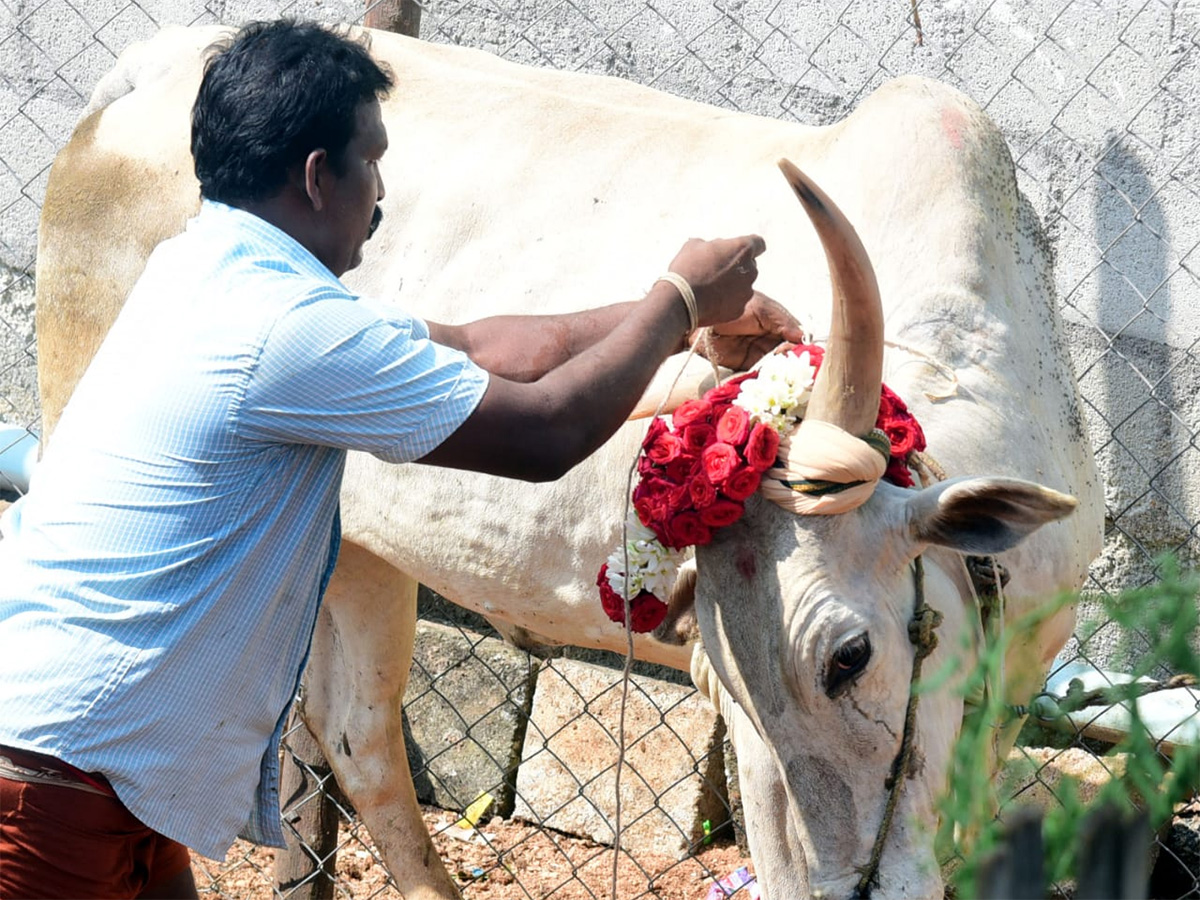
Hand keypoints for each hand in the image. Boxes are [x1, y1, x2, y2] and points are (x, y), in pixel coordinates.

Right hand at [665, 235, 765, 325]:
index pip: (759, 243)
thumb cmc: (687, 268)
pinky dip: (726, 302)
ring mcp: (746, 292)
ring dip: (732, 285)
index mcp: (742, 249)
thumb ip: (710, 244)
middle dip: (737, 267)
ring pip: (743, 286)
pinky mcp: (739, 310)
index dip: (749, 246)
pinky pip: (736, 303)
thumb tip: (712, 249)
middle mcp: (751, 270)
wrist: (680, 299)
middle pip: (750, 266)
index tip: (737, 251)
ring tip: (711, 288)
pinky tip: (710, 301)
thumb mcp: (694, 245)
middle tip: (717, 270)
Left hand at [689, 290, 805, 370]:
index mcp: (776, 323)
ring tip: (783, 367)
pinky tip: (771, 374)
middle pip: (790, 352)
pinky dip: (769, 375)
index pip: (796, 335)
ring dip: (783, 368)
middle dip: (794, 358)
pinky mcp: (748, 366)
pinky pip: (763, 373)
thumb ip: (783, 321)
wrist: (700, 323)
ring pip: (779, 364)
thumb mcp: (761, 309)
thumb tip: (803, 336)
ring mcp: (760, 353)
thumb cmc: (731, 309)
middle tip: (794, 361)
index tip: (807, 351)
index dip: (802, 344)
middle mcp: (771, 339)